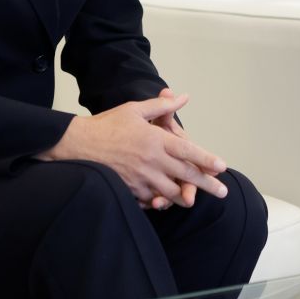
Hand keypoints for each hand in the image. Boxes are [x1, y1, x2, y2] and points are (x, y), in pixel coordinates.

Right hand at [40, 95, 229, 207]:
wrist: (76, 144)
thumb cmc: (106, 125)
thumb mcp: (135, 110)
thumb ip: (162, 106)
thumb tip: (182, 97)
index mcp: (155, 139)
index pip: (188, 151)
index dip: (207, 159)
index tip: (222, 167)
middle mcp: (151, 160)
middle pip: (185, 175)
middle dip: (206, 185)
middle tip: (223, 192)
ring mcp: (140, 178)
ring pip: (170, 192)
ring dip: (182, 196)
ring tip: (191, 199)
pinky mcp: (129, 190)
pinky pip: (149, 200)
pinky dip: (157, 201)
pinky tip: (162, 201)